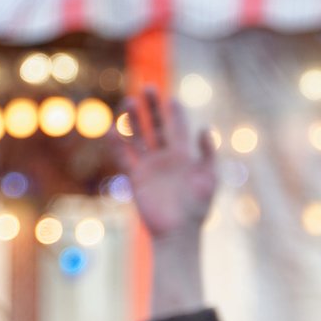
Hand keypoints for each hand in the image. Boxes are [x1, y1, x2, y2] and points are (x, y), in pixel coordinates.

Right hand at [118, 85, 216, 241]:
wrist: (179, 233)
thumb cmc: (197, 209)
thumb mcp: (209, 179)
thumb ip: (208, 154)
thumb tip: (205, 129)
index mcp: (184, 156)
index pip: (178, 128)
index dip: (175, 113)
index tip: (172, 97)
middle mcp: (165, 158)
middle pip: (156, 126)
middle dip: (152, 107)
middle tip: (147, 87)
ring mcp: (149, 167)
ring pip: (138, 137)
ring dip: (133, 120)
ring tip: (128, 101)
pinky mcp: (136, 179)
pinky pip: (124, 158)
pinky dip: (117, 145)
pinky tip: (111, 129)